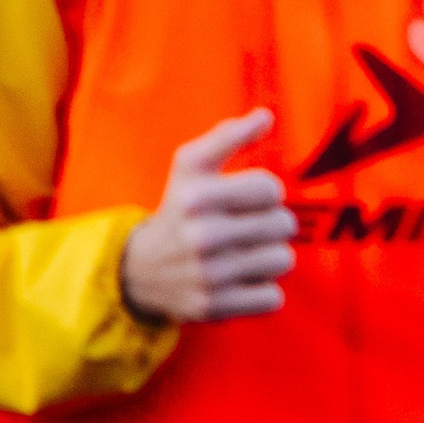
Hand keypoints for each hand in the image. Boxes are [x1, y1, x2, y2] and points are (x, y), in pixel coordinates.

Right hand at [120, 110, 297, 322]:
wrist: (139, 269)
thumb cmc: (178, 209)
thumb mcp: (191, 166)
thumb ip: (228, 137)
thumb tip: (266, 115)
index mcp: (197, 197)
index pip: (271, 188)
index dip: (265, 192)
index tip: (246, 198)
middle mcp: (202, 237)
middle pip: (284, 224)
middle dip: (271, 224)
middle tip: (246, 227)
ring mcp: (209, 275)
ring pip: (283, 260)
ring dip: (270, 256)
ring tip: (244, 253)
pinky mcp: (215, 307)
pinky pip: (273, 297)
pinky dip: (262, 290)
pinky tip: (239, 280)